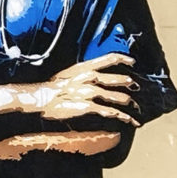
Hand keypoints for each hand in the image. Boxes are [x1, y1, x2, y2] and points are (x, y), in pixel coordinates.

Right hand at [18, 53, 140, 127]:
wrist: (41, 98)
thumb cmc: (50, 87)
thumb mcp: (66, 74)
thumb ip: (81, 74)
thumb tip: (91, 76)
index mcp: (84, 67)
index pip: (108, 58)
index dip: (123, 59)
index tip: (132, 61)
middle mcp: (89, 77)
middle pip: (116, 79)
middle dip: (129, 84)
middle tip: (135, 87)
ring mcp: (90, 92)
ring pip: (116, 96)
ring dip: (128, 102)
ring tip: (135, 107)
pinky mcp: (89, 106)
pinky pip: (110, 111)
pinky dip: (121, 116)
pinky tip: (127, 119)